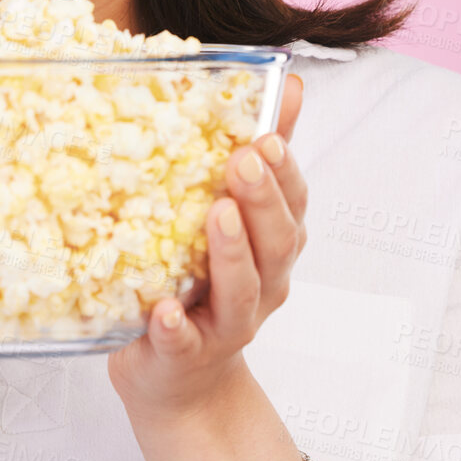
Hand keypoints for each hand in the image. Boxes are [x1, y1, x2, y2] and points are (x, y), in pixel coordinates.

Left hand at [107, 72, 305, 417]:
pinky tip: (167, 310)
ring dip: (232, 252)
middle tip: (243, 159)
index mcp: (273, 245)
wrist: (182, 380)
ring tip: (218, 214)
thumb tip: (286, 80)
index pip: (293, 202)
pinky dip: (178, 327)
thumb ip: (259, 155)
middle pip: (278, 242)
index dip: (285, 171)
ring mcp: (227, 323)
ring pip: (242, 290)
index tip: (267, 135)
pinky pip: (185, 342)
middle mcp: (263, 284)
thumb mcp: (233, 214)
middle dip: (263, 199)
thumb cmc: (204, 281)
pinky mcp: (185, 354)